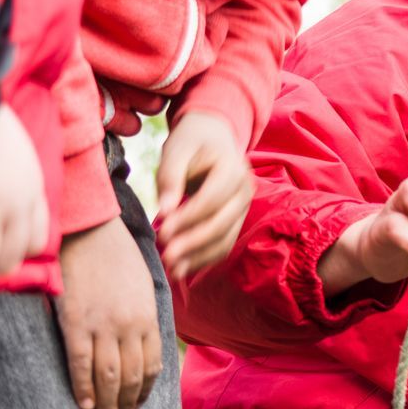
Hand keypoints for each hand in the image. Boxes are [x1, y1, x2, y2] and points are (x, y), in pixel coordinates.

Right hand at [57, 217, 162, 408]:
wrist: (88, 230)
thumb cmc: (114, 255)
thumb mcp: (141, 286)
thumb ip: (142, 316)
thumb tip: (141, 342)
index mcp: (147, 318)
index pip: (151, 366)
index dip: (143, 391)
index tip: (136, 406)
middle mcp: (130, 327)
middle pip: (131, 378)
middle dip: (126, 406)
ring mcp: (103, 326)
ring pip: (109, 377)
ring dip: (107, 406)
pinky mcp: (76, 322)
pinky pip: (81, 364)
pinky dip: (83, 388)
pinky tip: (83, 405)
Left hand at [155, 111, 252, 279]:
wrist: (213, 139)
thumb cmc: (191, 143)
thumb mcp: (176, 151)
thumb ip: (170, 177)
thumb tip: (165, 210)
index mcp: (233, 169)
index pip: (211, 200)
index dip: (188, 218)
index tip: (162, 231)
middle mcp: (245, 191)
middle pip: (221, 223)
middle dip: (193, 243)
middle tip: (166, 256)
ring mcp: (244, 208)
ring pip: (225, 239)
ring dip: (199, 257)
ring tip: (173, 269)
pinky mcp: (236, 221)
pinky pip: (224, 245)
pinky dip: (204, 259)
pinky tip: (183, 269)